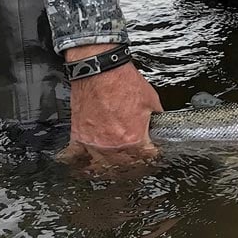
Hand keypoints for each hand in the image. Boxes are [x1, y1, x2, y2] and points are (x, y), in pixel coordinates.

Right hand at [57, 44, 163, 170]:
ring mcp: (94, 144)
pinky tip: (89, 162)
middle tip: (137, 157)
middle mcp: (113, 146)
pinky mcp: (79, 137)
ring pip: (102, 166)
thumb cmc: (123, 82)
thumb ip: (156, 114)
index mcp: (133, 138)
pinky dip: (84, 160)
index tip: (153, 151)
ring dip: (111, 165)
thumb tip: (159, 119)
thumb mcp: (151, 98)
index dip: (152, 153)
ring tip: (117, 163)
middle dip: (134, 161)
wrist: (101, 71)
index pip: (147, 156)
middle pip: (125, 164)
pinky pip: (78, 157)